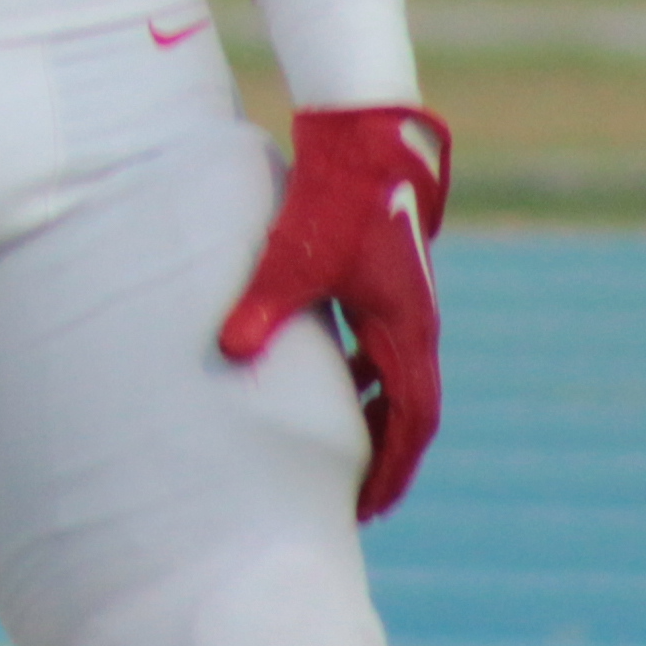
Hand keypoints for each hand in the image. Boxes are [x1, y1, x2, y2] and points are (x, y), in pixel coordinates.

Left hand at [219, 105, 451, 520]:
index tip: (371, 507)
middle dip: (390, 459)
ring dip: (379, 418)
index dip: (392, 468)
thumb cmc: (336, 197)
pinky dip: (367, 374)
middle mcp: (415, 322)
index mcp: (404, 329)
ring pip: (399, 378)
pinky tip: (337, 380)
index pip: (410, 420)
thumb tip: (230, 353)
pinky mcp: (388, 279)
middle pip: (411, 410)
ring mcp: (405, 301)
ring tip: (351, 456)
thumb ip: (263, 306)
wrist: (368, 137)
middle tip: (361, 503)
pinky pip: (384, 345)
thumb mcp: (295, 256)